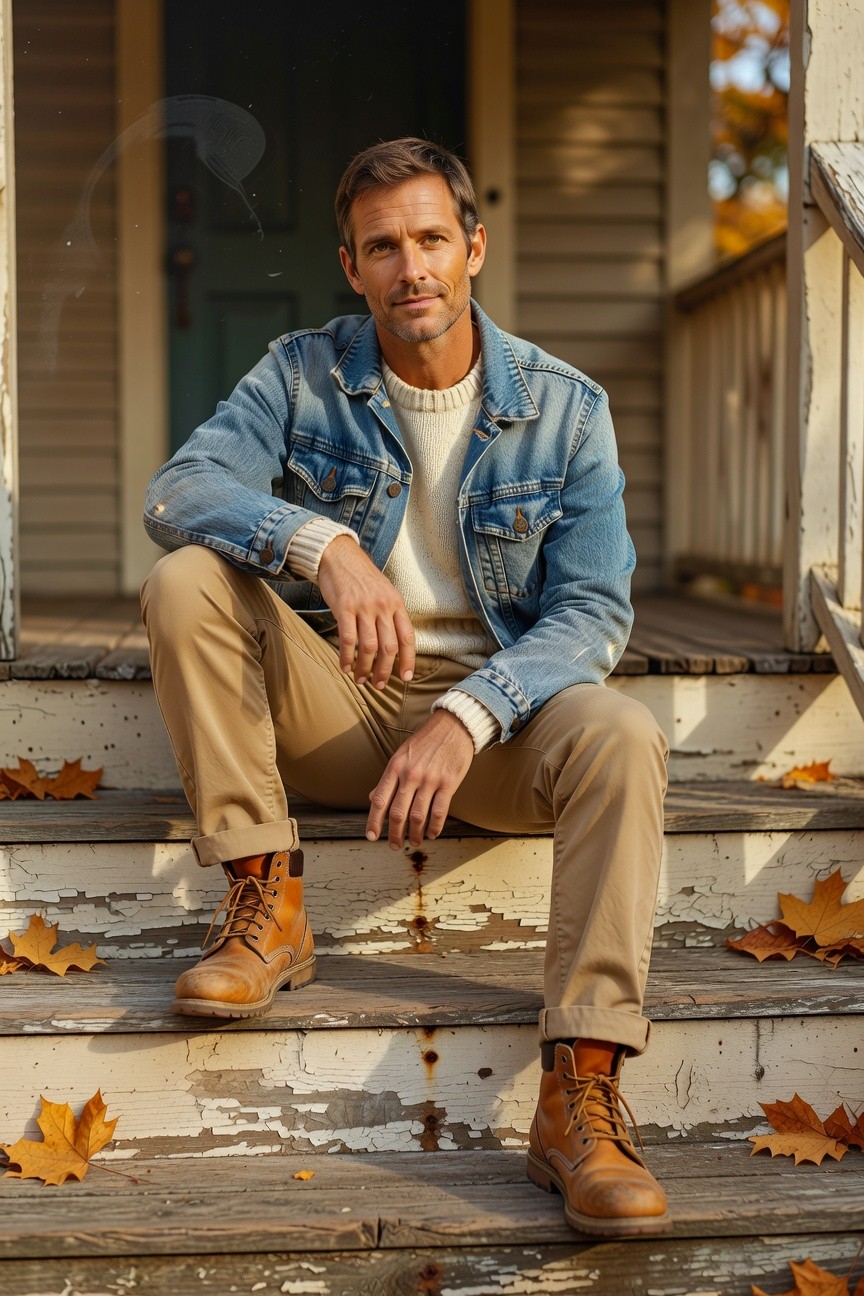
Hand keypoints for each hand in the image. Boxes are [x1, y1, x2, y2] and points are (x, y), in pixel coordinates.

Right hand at [317, 536, 415, 687]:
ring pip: (369, 647)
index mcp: (396, 604)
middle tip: (378, 685)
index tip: (405, 678)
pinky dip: (346, 657)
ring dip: (365, 668)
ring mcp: (363, 607)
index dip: (407, 660)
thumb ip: (390, 615)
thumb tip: (393, 644)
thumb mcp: (384, 592)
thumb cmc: (361, 577)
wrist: (339, 555)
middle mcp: (383, 606)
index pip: (407, 637)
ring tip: (361, 679)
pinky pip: (348, 639)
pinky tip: (345, 667)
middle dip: (384, 671)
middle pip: (389, 647)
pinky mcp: (344, 608)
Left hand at [366, 710, 474, 849]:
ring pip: (418, 815)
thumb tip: (374, 798)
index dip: (374, 821)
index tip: (371, 837)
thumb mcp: (400, 755)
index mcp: (395, 767)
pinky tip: (431, 833)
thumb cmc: (425, 742)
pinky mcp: (449, 782)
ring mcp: (430, 779)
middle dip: (395, 833)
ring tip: (414, 842)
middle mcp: (410, 774)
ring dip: (415, 834)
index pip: (380, 800)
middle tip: (395, 845)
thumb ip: (388, 778)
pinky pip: (439, 811)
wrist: (453, 726)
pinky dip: (434, 826)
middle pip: (398, 812)